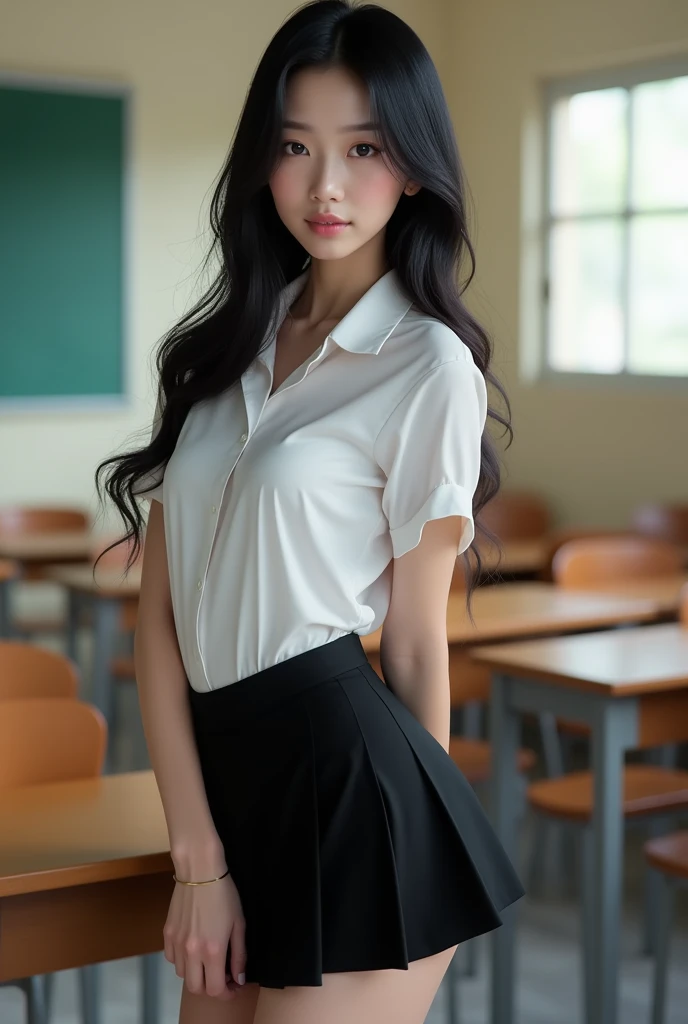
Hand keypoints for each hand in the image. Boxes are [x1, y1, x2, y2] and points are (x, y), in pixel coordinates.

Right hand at [163, 870, 246, 1000]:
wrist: (199, 870)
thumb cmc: (223, 893)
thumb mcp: (239, 924)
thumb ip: (239, 955)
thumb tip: (238, 979)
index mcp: (212, 950)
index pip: (215, 989)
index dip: (226, 993)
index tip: (233, 987)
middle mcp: (191, 951)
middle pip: (196, 988)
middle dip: (210, 987)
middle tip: (221, 976)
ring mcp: (176, 943)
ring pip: (182, 975)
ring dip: (196, 973)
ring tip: (207, 960)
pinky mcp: (167, 933)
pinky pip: (171, 959)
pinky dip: (182, 960)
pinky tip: (193, 948)